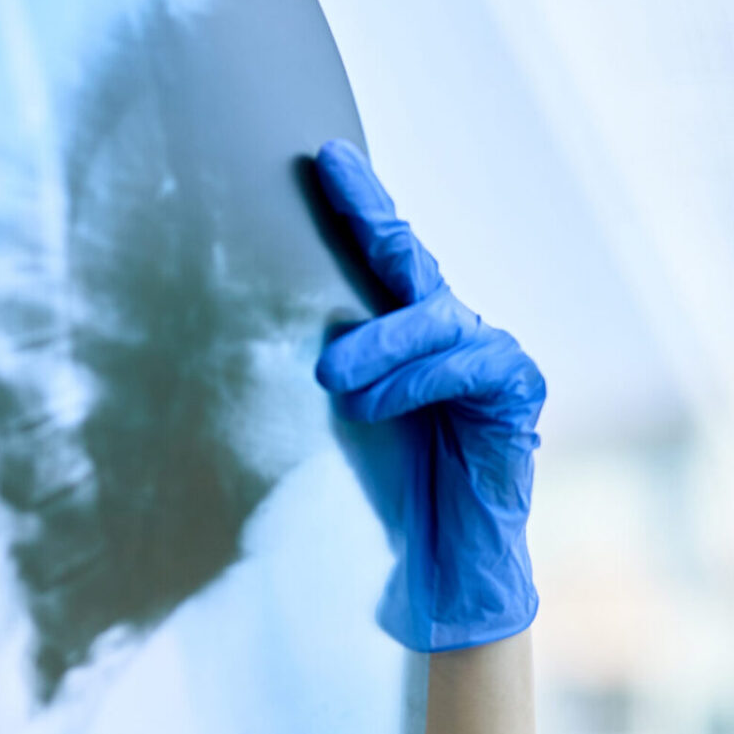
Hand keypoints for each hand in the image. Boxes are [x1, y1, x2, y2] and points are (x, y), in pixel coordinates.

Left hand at [314, 139, 545, 652]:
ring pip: (433, 316)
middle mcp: (450, 334)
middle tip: (329, 172)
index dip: (360, 204)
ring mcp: (488, 360)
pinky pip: (471, 363)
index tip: (325, 155)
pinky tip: (376, 402)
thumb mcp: (321, 430)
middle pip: (410, 262)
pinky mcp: (515, 395)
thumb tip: (217, 346)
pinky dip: (419, 377)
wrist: (437, 578)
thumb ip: (301, 384)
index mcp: (402, 339)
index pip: (380, 260)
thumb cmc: (374, 504)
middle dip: (370, 213)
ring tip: (333, 381)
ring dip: (378, 344)